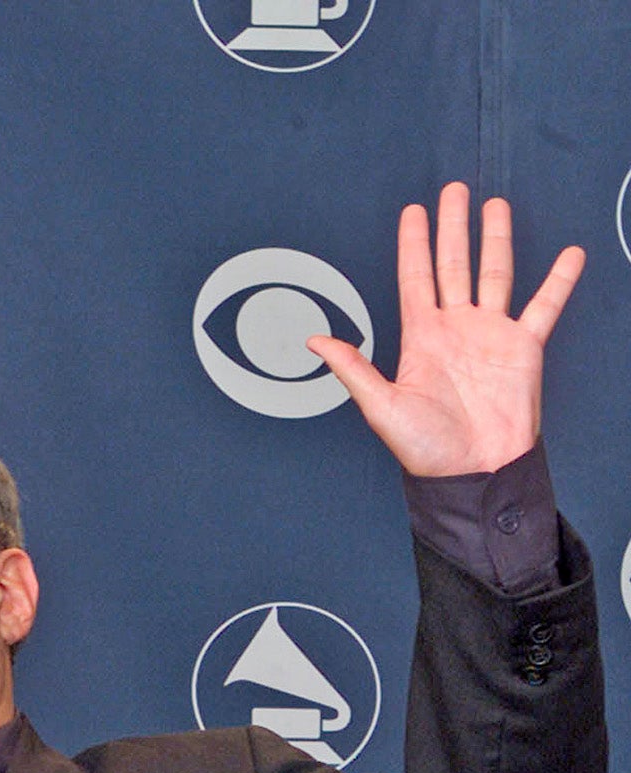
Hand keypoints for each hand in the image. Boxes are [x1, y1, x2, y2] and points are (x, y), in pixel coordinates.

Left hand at [309, 182, 583, 477]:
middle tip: (452, 191)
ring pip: (495, 273)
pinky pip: (544, 307)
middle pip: (454, 265)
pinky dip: (558, 281)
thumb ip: (353, 368)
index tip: (413, 212)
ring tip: (495, 205)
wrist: (472, 471)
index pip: (415, 278)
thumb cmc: (425, 447)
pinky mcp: (524, 348)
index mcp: (420, 338)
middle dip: (453, 228)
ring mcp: (490, 334)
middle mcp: (455, 328)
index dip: (414, 245)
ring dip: (496, 239)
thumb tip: (315, 341)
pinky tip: (567, 254)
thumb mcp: (381, 406)